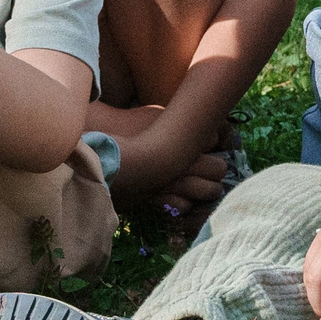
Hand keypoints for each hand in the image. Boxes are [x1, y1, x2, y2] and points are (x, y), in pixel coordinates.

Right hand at [100, 106, 236, 217]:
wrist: (102, 147)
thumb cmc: (129, 127)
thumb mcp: (156, 114)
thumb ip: (177, 119)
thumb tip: (197, 124)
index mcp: (182, 136)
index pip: (214, 139)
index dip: (210, 141)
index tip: (204, 143)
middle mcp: (182, 160)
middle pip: (218, 167)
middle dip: (217, 167)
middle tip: (212, 167)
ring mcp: (173, 181)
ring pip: (209, 190)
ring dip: (210, 188)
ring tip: (209, 186)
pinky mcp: (160, 197)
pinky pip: (184, 206)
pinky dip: (186, 202)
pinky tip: (184, 196)